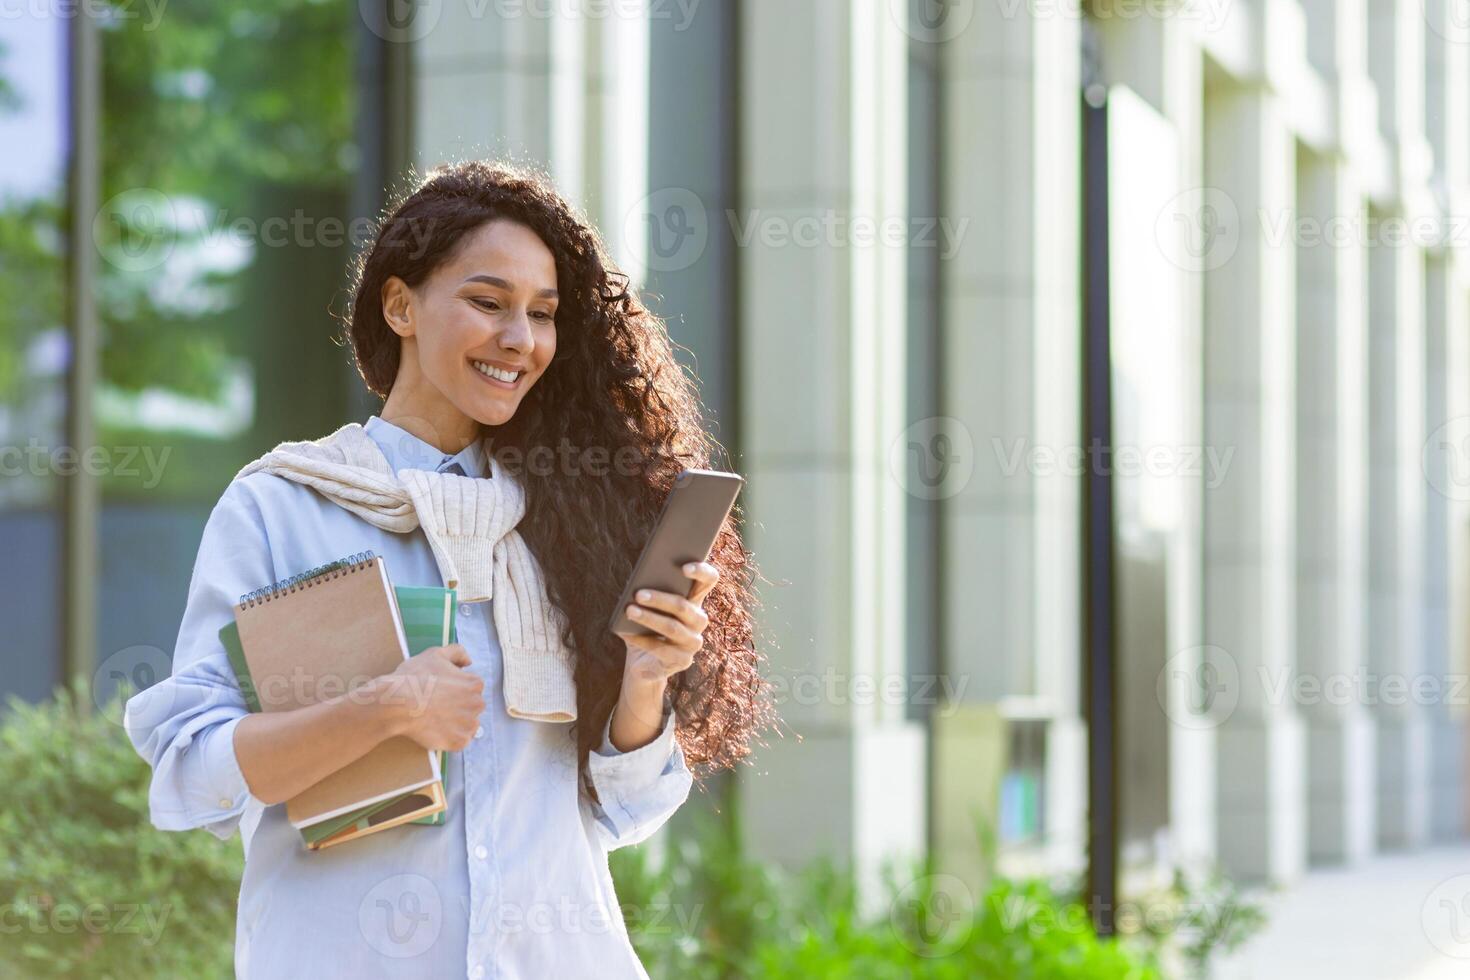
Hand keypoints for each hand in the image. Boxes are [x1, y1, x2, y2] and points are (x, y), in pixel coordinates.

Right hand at [382, 644, 484, 750]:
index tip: (440, 692)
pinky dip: (450, 738)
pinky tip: (435, 730)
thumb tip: (469, 661)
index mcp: (475, 684)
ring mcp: (469, 725)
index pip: (471, 688)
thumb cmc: (414, 677)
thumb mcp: (435, 653)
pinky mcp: (459, 742)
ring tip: (435, 719)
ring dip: (456, 723)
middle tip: (436, 707)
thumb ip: (457, 652)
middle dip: (458, 707)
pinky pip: (460, 741)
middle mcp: (477, 704)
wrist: (397, 703)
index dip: (454, 690)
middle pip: (471, 707)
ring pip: (467, 725)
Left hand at [613, 561, 719, 685]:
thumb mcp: (646, 607)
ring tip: (629, 611)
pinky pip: (662, 649)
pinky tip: (626, 633)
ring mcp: (693, 641)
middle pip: (684, 606)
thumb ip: (647, 592)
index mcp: (694, 599)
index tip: (684, 567)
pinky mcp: (684, 660)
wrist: (644, 661)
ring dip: (649, 618)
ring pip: (673, 627)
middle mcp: (699, 619)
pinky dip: (641, 640)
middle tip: (638, 594)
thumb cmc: (645, 625)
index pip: (708, 580)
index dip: (701, 571)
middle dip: (660, 599)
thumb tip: (636, 584)